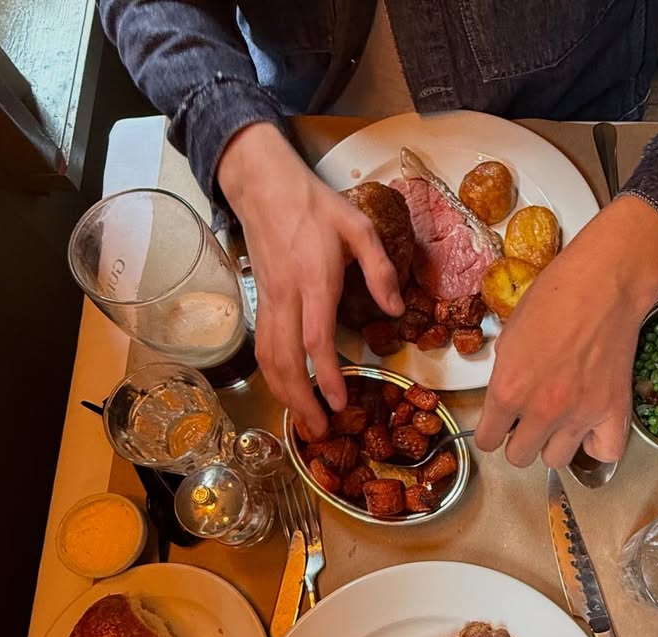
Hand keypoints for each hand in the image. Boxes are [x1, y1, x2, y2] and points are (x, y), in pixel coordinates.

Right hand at [218, 123, 403, 434]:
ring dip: (284, 395)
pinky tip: (288, 393)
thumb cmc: (315, 205)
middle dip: (300, 400)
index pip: (315, 338)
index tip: (340, 402)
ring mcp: (270, 301)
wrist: (263, 185)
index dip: (325, 374)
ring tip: (304, 423)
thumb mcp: (358, 226)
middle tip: (319, 430)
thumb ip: (380, 268)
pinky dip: (273, 376)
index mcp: (314, 280)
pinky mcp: (262, 302)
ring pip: (269, 358)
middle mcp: (287, 297)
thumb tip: (395, 308)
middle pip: (285, 360)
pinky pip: (264, 347)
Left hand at [475, 196, 657, 467]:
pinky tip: (592, 428)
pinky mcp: (613, 412)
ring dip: (555, 443)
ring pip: (556, 461)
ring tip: (562, 421)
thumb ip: (505, 377)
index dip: (492, 432)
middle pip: (519, 458)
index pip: (487, 441)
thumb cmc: (552, 297)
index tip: (501, 425)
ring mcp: (579, 416)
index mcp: (508, 390)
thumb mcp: (509, 336)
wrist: (603, 282)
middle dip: (521, 440)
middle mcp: (541, 411)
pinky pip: (604, 454)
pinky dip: (598, 446)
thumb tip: (507, 401)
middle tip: (531, 420)